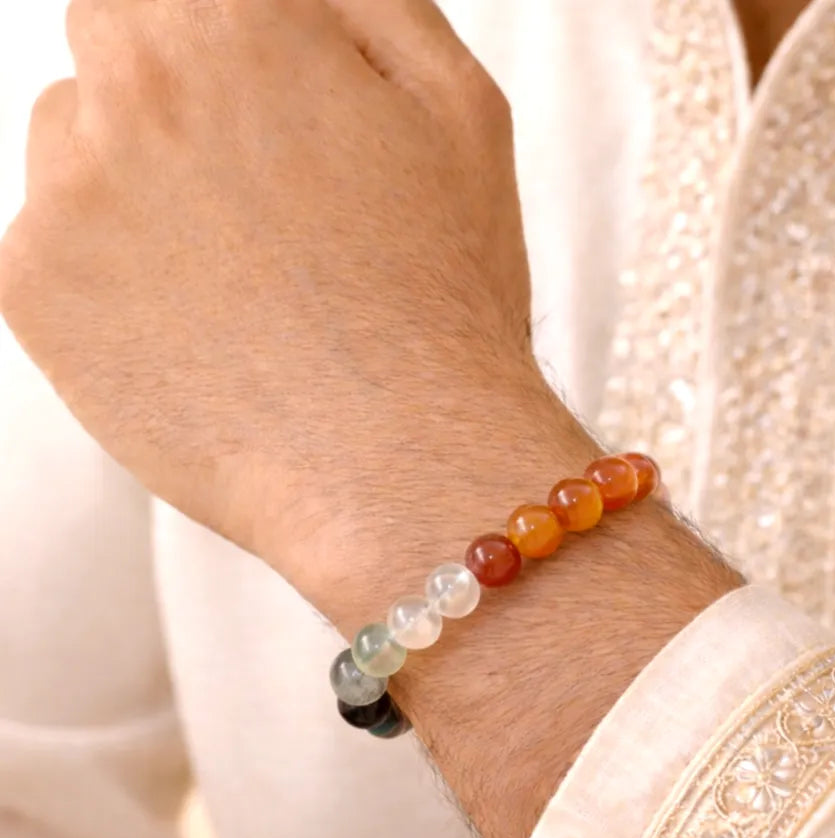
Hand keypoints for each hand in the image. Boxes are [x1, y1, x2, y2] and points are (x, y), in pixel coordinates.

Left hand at [0, 0, 534, 593]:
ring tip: (231, 274)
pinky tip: (192, 327)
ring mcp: (70, 187)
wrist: (401, 466)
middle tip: (252, 190)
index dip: (221, 40)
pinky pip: (48, 242)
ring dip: (132, 176)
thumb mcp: (462, 113)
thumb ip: (373, 6)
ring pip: (73, 136)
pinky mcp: (32, 290)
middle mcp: (137, 82)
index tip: (251, 105)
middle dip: (174, 90)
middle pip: (116, 34)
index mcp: (243, 22)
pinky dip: (106, 274)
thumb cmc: (446, 305)